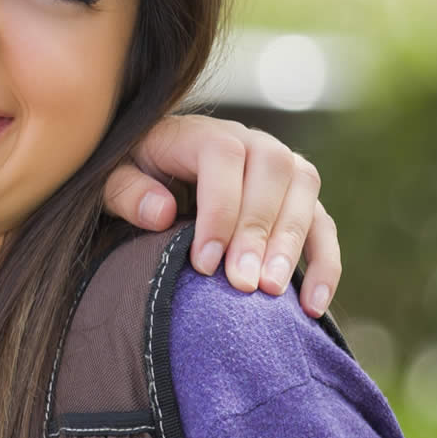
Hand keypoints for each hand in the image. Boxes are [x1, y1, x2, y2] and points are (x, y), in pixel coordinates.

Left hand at [104, 114, 339, 317]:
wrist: (154, 170)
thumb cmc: (132, 175)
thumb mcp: (112, 177)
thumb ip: (127, 191)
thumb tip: (161, 213)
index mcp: (202, 133)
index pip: (224, 159)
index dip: (219, 210)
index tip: (204, 263)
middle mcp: (252, 142)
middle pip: (273, 174)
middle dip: (258, 233)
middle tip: (242, 284)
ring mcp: (283, 169)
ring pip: (305, 195)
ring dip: (292, 245)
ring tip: (272, 292)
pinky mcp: (300, 200)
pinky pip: (324, 226)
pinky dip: (324, 263)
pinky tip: (313, 304)